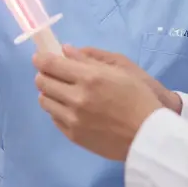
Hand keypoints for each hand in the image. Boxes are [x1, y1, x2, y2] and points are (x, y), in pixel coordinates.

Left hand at [33, 47, 165, 160]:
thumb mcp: (120, 71)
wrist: (148, 135)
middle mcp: (77, 98)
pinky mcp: (73, 136)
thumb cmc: (139, 98)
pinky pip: (54, 118)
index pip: (51, 64)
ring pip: (45, 101)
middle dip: (44, 74)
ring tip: (61, 92)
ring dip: (48, 93)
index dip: (41, 58)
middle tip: (51, 74)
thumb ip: (90, 59)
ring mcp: (73, 119)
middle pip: (43, 82)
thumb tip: (65, 51)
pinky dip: (57, 109)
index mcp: (89, 78)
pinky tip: (69, 108)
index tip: (39, 57)